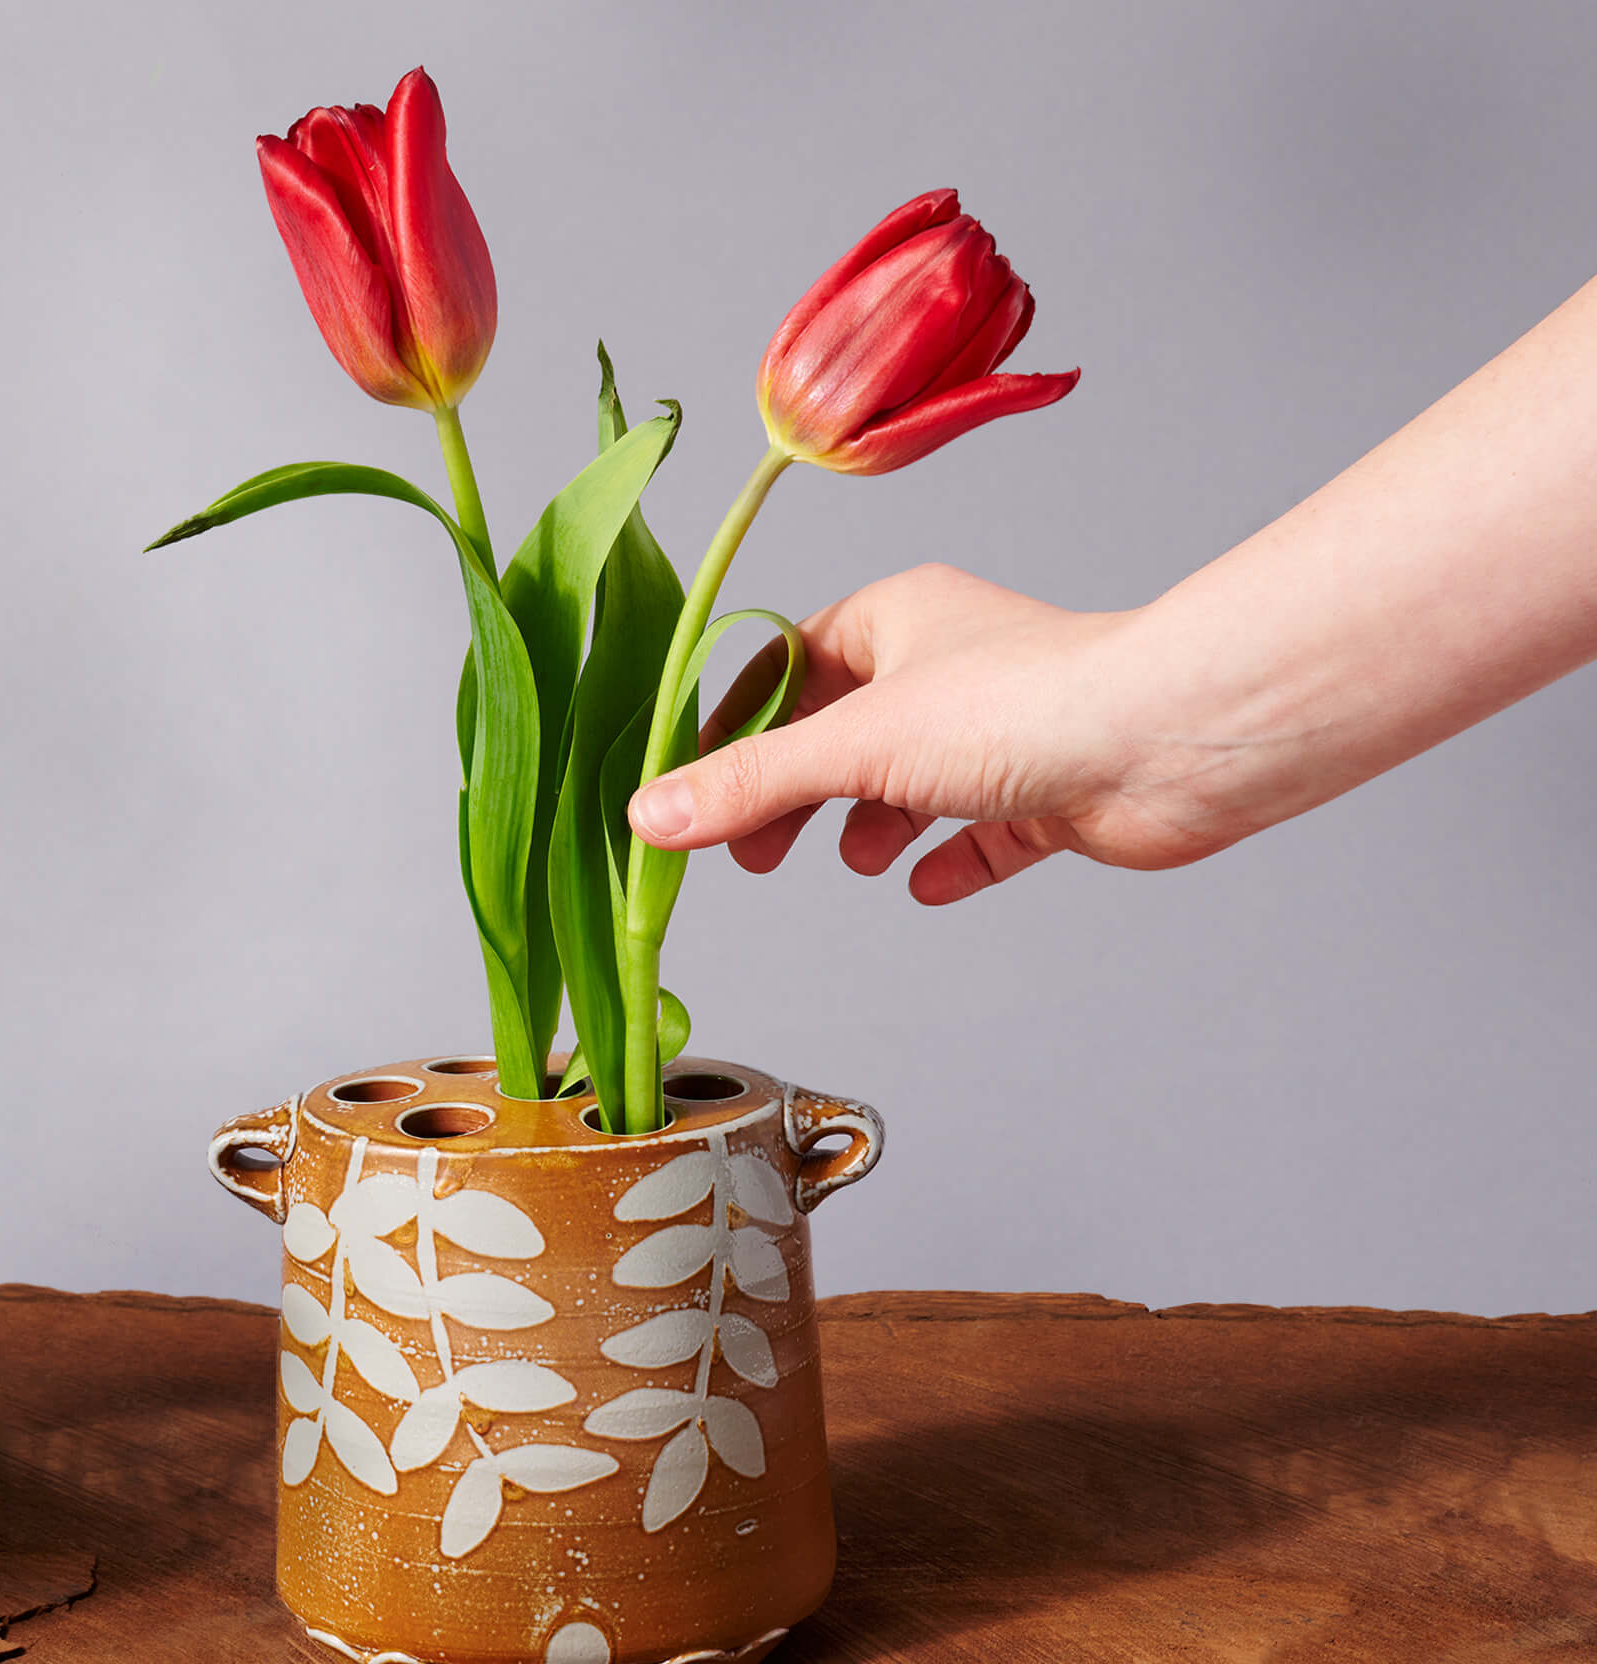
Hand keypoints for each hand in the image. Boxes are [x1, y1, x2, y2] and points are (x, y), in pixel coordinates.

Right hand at [626, 565, 1245, 903]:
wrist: (1172, 741)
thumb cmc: (1025, 706)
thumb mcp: (854, 746)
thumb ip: (749, 786)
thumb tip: (650, 817)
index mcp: (894, 620)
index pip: (785, 667)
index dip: (733, 729)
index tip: (690, 790)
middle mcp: (946, 666)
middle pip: (839, 733)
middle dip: (794, 796)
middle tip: (754, 853)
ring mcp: (1002, 730)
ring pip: (910, 781)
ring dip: (874, 825)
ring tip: (856, 859)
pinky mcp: (1052, 787)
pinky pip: (985, 829)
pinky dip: (951, 857)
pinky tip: (929, 884)